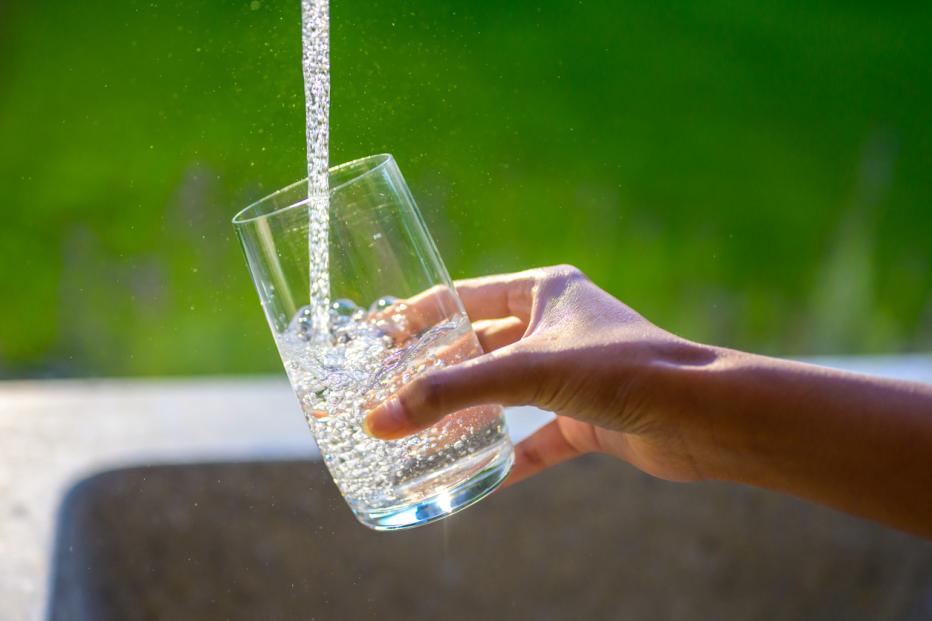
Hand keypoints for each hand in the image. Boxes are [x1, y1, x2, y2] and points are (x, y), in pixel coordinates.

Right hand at [364, 265, 718, 485]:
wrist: (701, 416)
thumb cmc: (622, 369)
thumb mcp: (526, 372)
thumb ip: (450, 394)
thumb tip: (380, 418)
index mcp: (545, 291)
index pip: (466, 297)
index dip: (421, 315)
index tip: (379, 336)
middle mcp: (557, 326)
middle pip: (481, 346)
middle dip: (438, 370)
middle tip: (390, 388)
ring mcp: (573, 373)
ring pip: (506, 393)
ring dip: (469, 412)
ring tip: (420, 428)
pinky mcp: (588, 415)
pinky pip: (536, 437)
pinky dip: (509, 456)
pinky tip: (478, 477)